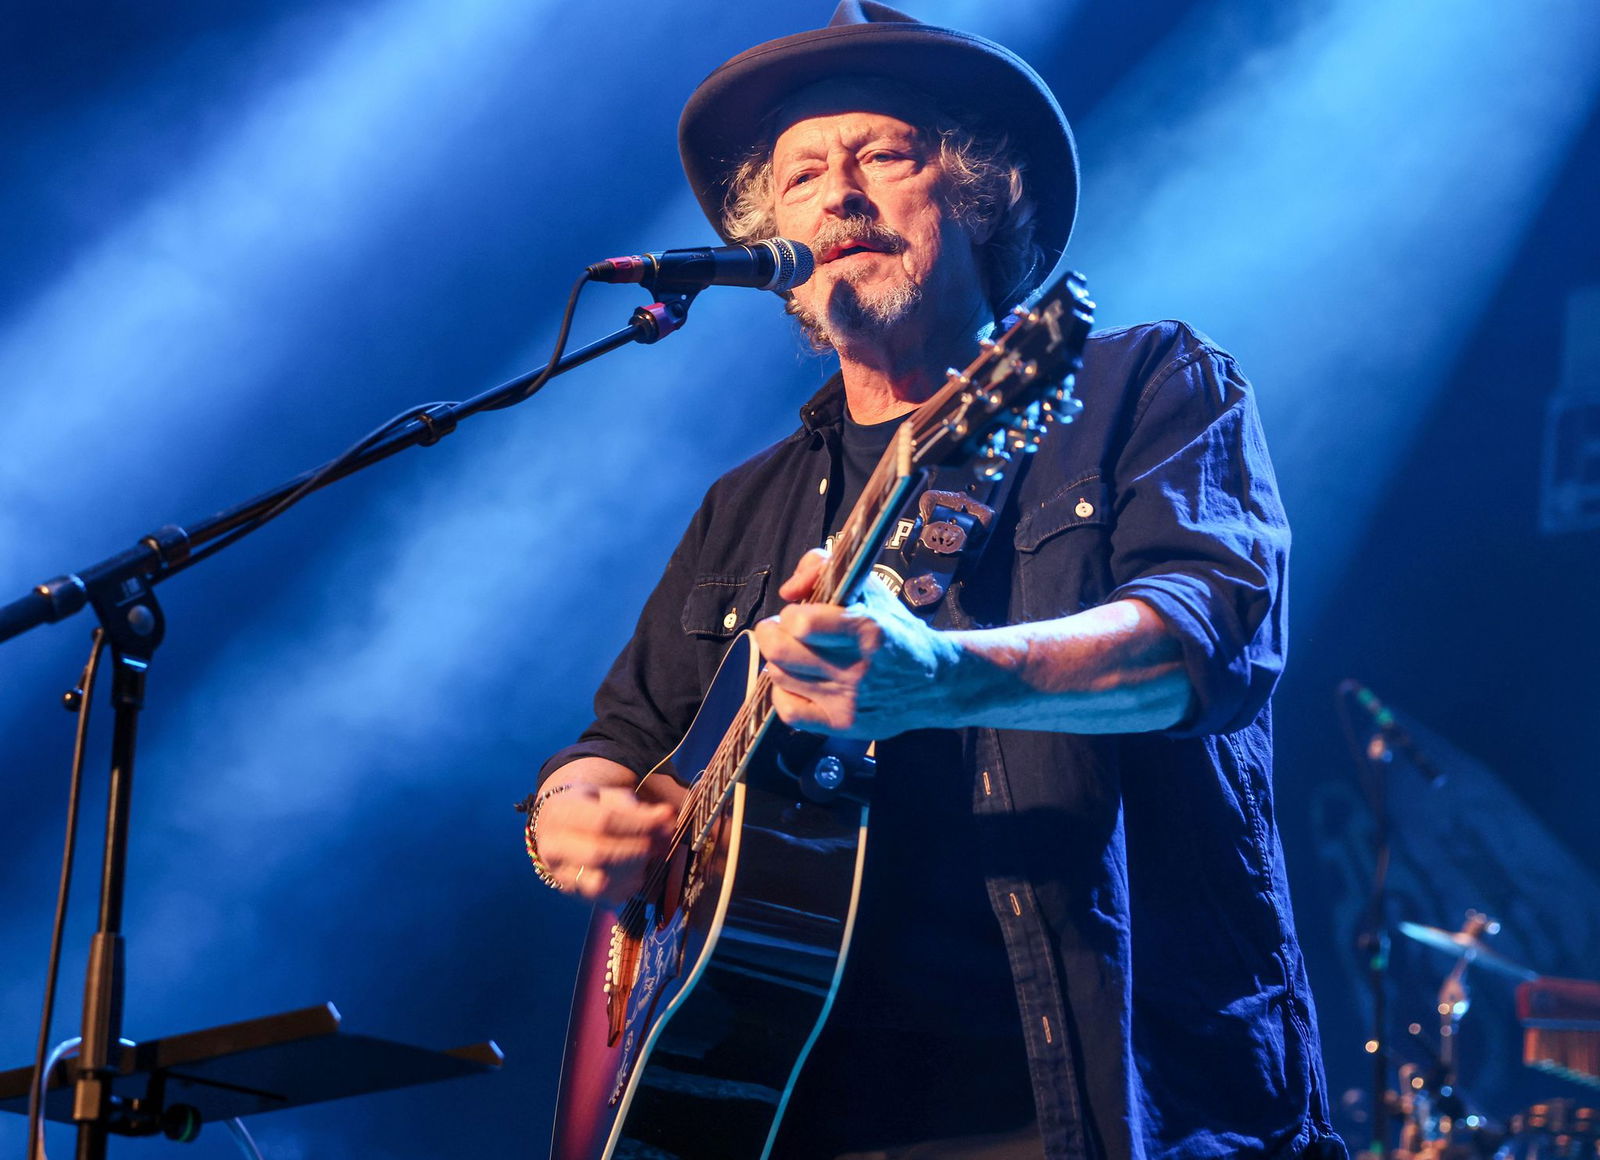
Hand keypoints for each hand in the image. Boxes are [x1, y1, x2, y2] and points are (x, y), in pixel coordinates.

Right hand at [533, 758, 679, 904]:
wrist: (556, 826)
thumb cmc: (589, 807)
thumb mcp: (607, 796)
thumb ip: (636, 807)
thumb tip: (667, 817)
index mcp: (561, 815)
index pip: (603, 822)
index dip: (638, 824)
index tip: (665, 822)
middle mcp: (554, 848)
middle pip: (600, 855)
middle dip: (638, 850)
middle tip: (661, 843)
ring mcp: (560, 874)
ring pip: (600, 883)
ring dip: (634, 871)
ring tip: (651, 857)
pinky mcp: (573, 893)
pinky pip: (604, 899)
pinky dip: (628, 887)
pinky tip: (638, 872)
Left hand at [751, 549, 962, 737]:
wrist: (935, 681)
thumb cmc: (895, 629)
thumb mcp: (869, 587)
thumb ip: (823, 568)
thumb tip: (788, 592)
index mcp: (867, 629)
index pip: (801, 623)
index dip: (791, 614)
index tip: (799, 613)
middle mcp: (857, 668)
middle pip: (781, 651)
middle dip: (771, 634)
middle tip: (781, 630)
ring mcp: (849, 701)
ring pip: (780, 677)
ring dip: (779, 660)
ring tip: (797, 654)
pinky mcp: (843, 725)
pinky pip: (788, 711)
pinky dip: (783, 693)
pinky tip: (799, 682)